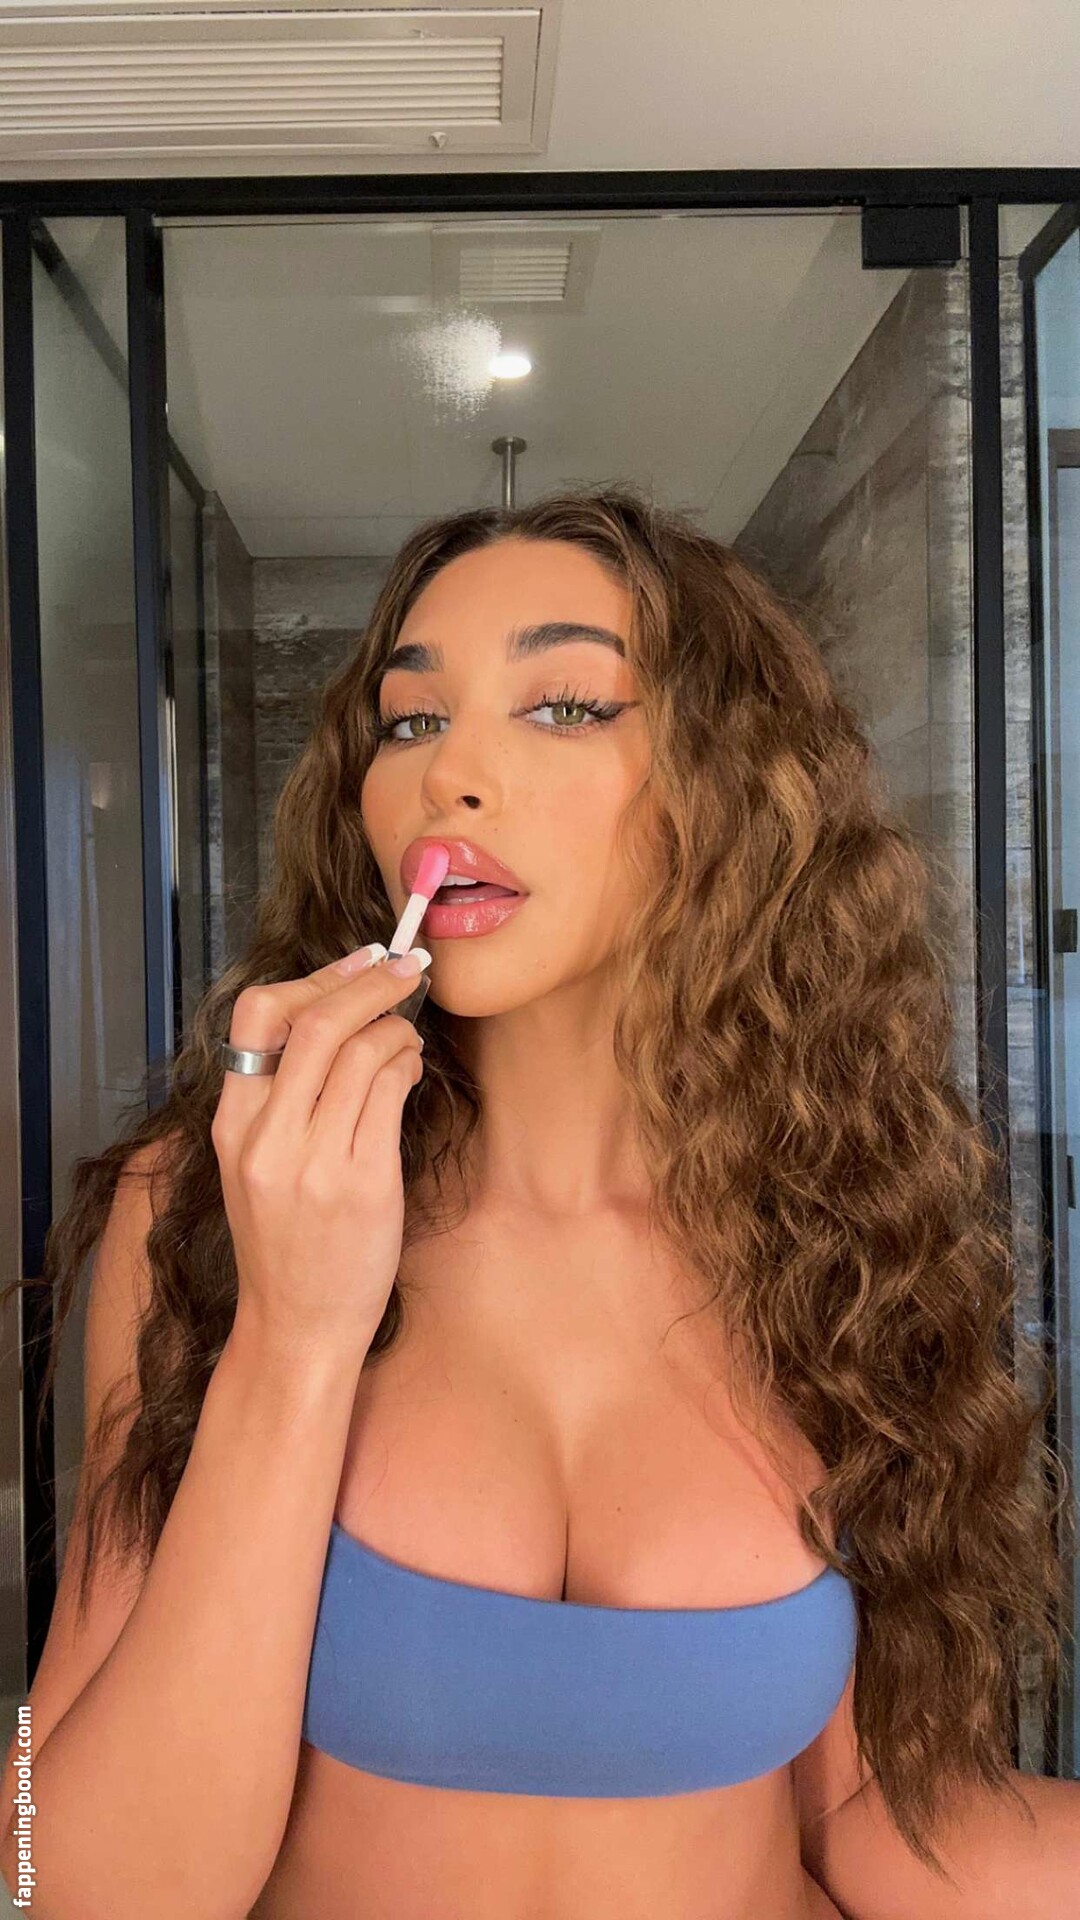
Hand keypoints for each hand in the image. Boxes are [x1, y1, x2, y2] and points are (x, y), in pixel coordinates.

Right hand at [211, 948, 427, 1357]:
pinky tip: (412, 1069)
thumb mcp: (257, 1165)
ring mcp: (315, 1162)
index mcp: (232, 1126)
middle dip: (368, 982)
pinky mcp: (363, 1184)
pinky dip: (408, 1064)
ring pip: (360, 1051)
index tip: (356, 962)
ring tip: (409, 1032)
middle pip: (314, 1021)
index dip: (313, 977)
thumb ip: (280, 1098)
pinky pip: (390, 1094)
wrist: (297, 1327)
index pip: (255, 1016)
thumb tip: (336, 1015)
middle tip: (404, 969)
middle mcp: (267, 1139)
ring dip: (397, 1026)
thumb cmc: (286, 1243)